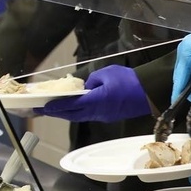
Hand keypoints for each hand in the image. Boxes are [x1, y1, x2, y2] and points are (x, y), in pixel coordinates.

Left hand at [34, 65, 150, 121]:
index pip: (70, 105)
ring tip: (54, 110)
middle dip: (57, 113)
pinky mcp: (108, 116)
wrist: (148, 93)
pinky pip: (88, 115)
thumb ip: (91, 81)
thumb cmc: (128, 81)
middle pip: (72, 114)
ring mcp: (102, 116)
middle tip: (43, 110)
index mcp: (95, 101)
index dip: (56, 107)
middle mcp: (97, 112)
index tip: (43, 108)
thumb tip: (85, 87)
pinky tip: (72, 108)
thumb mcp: (106, 74)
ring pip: (80, 116)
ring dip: (66, 114)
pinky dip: (77, 113)